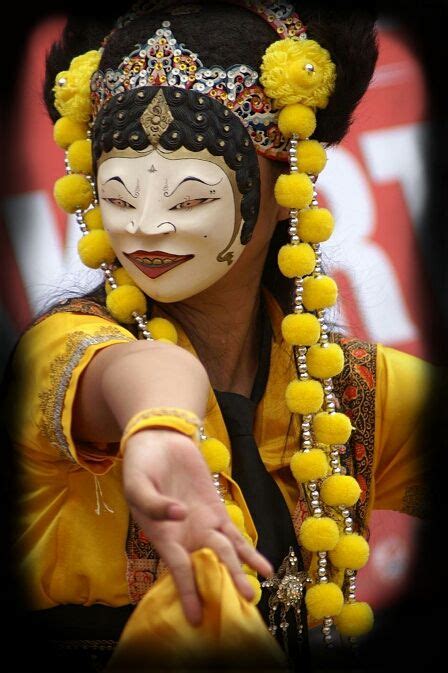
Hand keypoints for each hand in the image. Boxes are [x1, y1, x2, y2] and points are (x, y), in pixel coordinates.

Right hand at [122, 428, 272, 624]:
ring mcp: (203, 524)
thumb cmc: (140, 467)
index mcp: (163, 536)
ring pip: (226, 554)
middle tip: (240, 604)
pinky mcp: (217, 511)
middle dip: (224, 585)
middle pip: (208, 566)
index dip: (187, 592)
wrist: (159, 442)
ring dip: (240, 572)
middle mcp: (185, 537)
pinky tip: (264, 567)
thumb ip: (154, 503)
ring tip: (254, 592)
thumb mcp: (138, 485)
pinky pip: (236, 535)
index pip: (178, 569)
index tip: (194, 617)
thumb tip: (179, 515)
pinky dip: (249, 551)